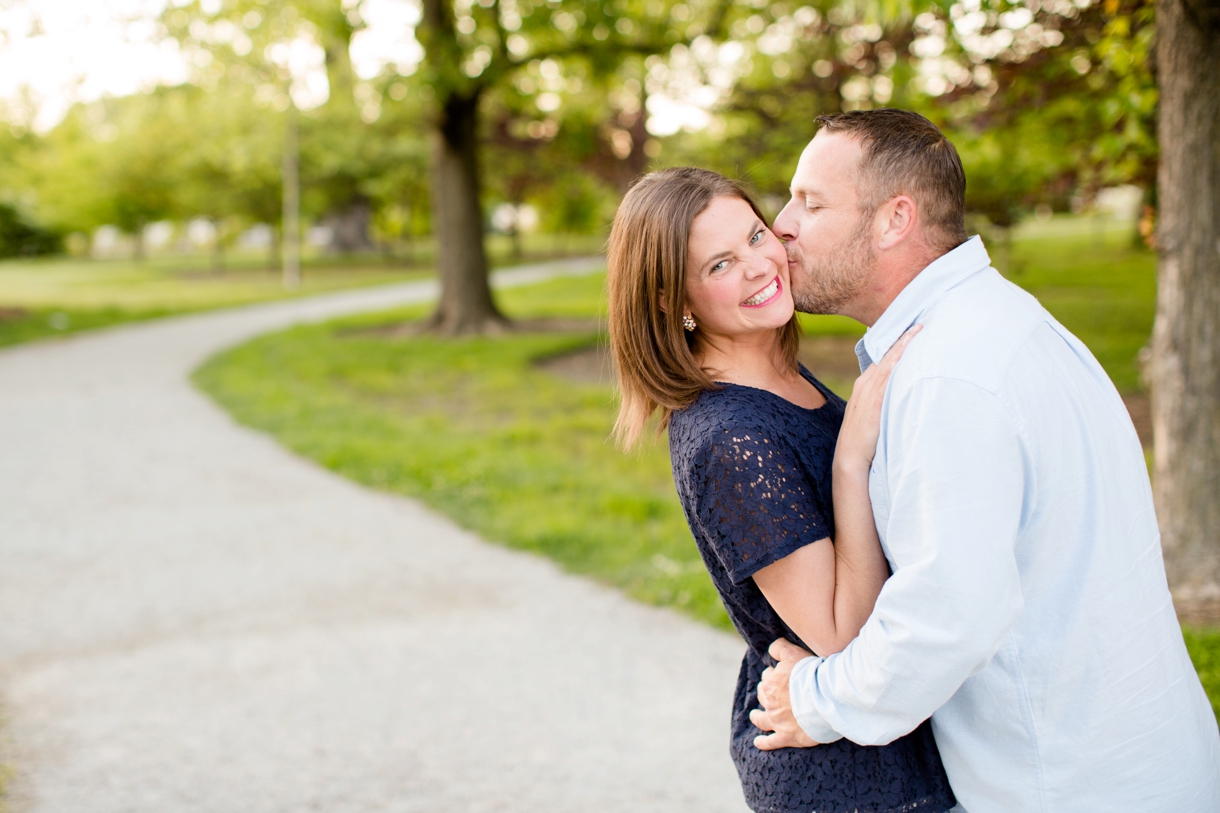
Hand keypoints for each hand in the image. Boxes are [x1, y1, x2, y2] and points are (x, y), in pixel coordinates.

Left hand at [749, 639, 818, 750]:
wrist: (825, 698)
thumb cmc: (812, 675)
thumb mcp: (794, 653)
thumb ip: (779, 648)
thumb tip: (771, 650)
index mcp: (771, 683)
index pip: (768, 677)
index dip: (774, 675)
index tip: (781, 676)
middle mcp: (770, 703)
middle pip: (763, 696)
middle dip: (765, 694)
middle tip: (771, 694)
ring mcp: (777, 721)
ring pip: (762, 719)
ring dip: (757, 717)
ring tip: (755, 716)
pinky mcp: (787, 736)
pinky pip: (771, 742)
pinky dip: (763, 743)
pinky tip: (758, 743)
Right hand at [834, 324, 921, 471]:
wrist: (850, 457)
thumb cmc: (863, 440)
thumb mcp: (871, 414)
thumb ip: (883, 401)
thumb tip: (900, 395)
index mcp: (864, 385)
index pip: (882, 359)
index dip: (896, 345)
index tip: (910, 331)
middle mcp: (865, 384)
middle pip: (886, 355)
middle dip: (902, 338)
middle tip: (919, 323)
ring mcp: (868, 391)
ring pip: (888, 361)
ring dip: (903, 344)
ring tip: (918, 330)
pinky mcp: (874, 401)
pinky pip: (887, 375)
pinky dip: (897, 361)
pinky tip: (906, 351)